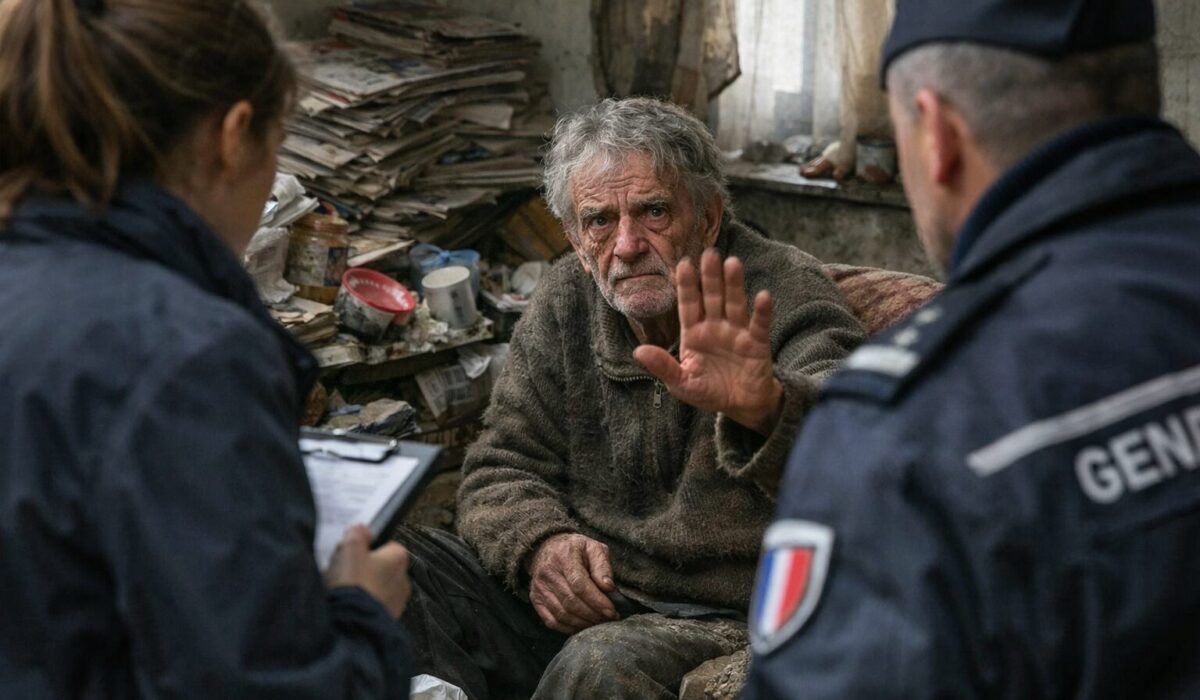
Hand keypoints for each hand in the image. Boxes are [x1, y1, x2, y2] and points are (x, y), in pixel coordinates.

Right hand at [324, 525, 411, 618]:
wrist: (353, 626)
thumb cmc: (354, 584)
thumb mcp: (349, 550)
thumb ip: (357, 534)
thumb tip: (362, 528)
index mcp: (399, 557)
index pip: (386, 545)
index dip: (366, 548)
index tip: (351, 553)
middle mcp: (403, 579)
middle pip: (380, 567)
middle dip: (364, 569)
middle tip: (343, 573)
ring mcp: (397, 602)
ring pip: (377, 588)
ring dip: (363, 589)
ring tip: (342, 592)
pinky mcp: (388, 619)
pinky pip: (373, 607)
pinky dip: (362, 606)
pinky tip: (348, 607)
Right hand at [526, 533, 617, 633]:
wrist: (547, 548)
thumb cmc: (575, 550)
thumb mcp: (593, 548)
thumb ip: (603, 566)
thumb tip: (609, 588)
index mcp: (564, 557)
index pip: (579, 584)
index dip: (597, 601)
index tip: (612, 611)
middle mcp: (547, 573)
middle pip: (571, 602)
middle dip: (593, 615)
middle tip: (610, 619)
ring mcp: (539, 588)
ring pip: (562, 614)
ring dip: (583, 623)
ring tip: (599, 623)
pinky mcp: (535, 600)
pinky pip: (552, 621)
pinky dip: (569, 628)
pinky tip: (583, 626)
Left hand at [634, 248, 782, 434]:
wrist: (742, 406)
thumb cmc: (709, 392)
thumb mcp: (681, 384)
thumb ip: (663, 367)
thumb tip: (637, 352)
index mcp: (694, 333)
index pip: (688, 305)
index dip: (686, 285)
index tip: (682, 263)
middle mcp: (715, 327)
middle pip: (712, 297)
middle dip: (710, 277)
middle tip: (709, 253)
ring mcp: (737, 332)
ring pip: (735, 304)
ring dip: (734, 284)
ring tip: (732, 263)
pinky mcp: (757, 343)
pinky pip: (759, 325)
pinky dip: (762, 311)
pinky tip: (763, 296)